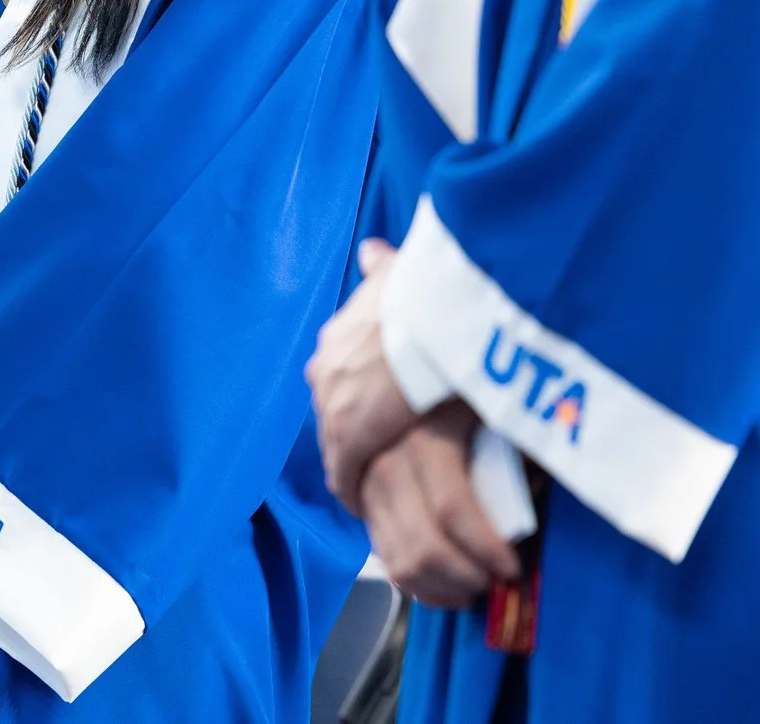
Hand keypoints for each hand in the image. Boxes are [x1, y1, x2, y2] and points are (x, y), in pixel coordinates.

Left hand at [307, 238, 423, 510]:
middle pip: (335, 413)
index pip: (340, 379)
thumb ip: (383, 266)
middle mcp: (326, 369)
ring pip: (337, 447)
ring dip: (357, 469)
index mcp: (339, 335)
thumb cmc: (429, 288)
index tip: (377, 415)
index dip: (359, 400)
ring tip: (379, 493)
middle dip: (354, 433)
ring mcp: (333, 404)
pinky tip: (371, 510)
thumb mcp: (400, 271)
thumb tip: (372, 250)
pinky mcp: (349, 438)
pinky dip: (358, 493)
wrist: (433, 312)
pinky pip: (346, 476)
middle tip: (382, 456)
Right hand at [358, 402, 521, 607]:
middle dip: (463, 575)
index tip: (513, 568)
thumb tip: (525, 511)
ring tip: (471, 586)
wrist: (400, 367)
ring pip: (397, 558)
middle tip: (493, 581)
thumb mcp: (492, 410)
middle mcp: (384, 460)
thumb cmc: (456, 389)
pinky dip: (412, 580)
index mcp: (422, 435)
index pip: (452, 508)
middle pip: (422, 544)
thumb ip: (515, 455)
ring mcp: (363, 482)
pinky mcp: (357, 496)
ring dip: (438, 586)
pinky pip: (381, 553)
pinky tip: (441, 584)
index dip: (485, 547)